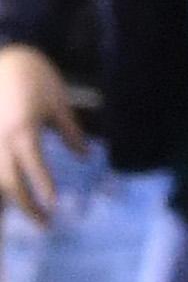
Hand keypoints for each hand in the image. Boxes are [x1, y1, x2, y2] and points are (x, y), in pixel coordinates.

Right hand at [0, 44, 85, 224]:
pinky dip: (2, 184)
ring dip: (12, 200)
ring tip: (34, 214)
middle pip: (9, 182)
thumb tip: (85, 156)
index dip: (42, 187)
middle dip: (26, 205)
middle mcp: (0, 140)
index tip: (53, 207)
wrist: (4, 58)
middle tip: (46, 224)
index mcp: (23, 130)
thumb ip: (71, 132)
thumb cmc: (36, 77)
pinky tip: (11, 198)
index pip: (33, 166)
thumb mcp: (59, 103)